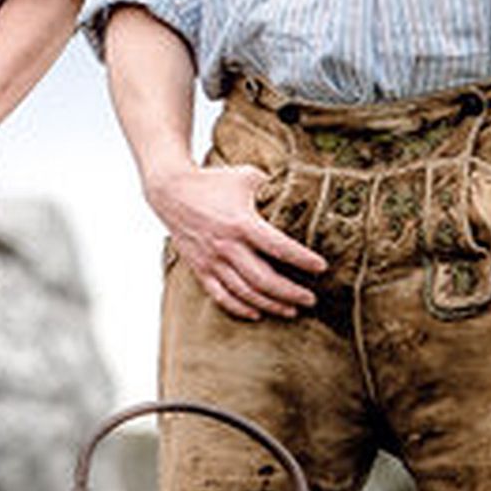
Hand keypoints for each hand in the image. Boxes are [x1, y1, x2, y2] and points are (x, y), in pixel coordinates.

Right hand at [152, 159, 326, 320]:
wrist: (170, 190)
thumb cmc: (212, 181)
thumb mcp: (245, 176)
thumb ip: (272, 186)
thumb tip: (299, 192)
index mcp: (241, 222)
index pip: (278, 247)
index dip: (302, 259)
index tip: (321, 267)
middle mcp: (227, 245)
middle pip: (264, 279)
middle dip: (291, 292)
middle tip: (311, 298)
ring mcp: (211, 260)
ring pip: (245, 292)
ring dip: (270, 304)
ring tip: (292, 310)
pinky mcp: (199, 268)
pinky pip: (220, 295)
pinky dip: (239, 308)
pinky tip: (257, 313)